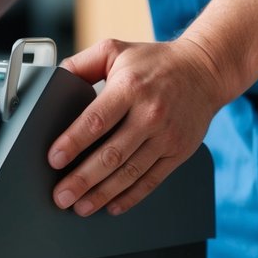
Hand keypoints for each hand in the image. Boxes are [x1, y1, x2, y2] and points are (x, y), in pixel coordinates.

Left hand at [48, 38, 227, 215]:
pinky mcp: (178, 151)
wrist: (205, 70)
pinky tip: (112, 206)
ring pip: (130, 172)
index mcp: (130, 88)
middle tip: (61, 196)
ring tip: (81, 206)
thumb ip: (81, 65)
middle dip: (82, 179)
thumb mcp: (115, 50)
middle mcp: (150, 113)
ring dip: (102, 194)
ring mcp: (166, 135)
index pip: (96, 120)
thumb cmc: (155, 62)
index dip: (73, 142)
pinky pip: (152, 180)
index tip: (54, 160)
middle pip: (111, 154)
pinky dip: (131, 196)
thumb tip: (52, 82)